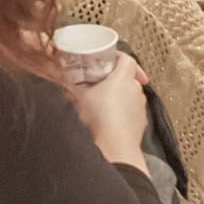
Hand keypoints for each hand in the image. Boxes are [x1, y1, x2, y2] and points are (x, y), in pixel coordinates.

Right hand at [63, 46, 149, 165]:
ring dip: (119, 96)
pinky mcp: (140, 122)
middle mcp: (135, 90)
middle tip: (101, 84)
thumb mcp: (78, 97)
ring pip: (130, 94)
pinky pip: (132, 111)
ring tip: (103, 103)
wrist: (115, 146)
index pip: (127, 58)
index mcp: (123, 78)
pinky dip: (123, 112)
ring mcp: (140, 107)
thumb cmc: (101, 120)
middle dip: (115, 79)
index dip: (117, 57)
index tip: (109, 60)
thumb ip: (70, 86)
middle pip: (128, 76)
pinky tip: (109, 119)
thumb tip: (62, 80)